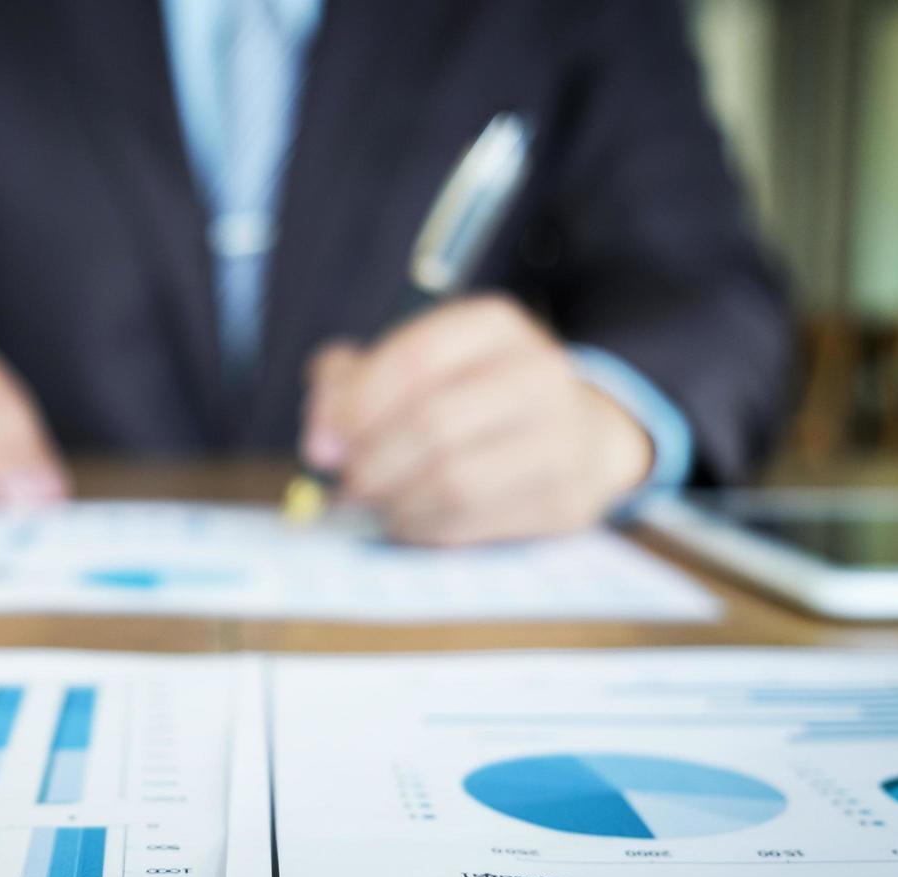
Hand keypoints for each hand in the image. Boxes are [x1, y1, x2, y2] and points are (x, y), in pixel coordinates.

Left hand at [300, 295, 652, 545]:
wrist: (576, 435)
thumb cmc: (465, 396)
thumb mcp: (406, 367)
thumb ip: (346, 385)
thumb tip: (322, 444)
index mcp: (493, 326)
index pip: (415, 359)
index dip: (356, 407)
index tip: (321, 446)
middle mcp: (538, 373)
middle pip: (433, 422)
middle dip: (373, 461)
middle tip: (348, 483)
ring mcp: (561, 437)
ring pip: (455, 479)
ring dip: (397, 500)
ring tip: (378, 501)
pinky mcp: (565, 499)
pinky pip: (474, 523)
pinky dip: (424, 528)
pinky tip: (410, 518)